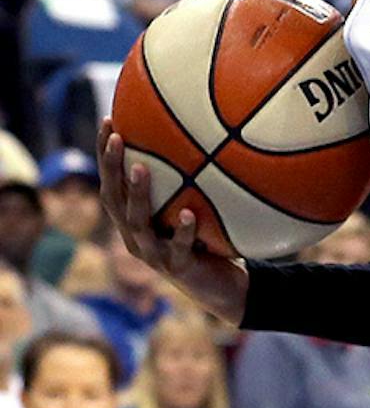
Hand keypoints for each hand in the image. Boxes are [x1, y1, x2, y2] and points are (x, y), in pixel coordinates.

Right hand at [96, 119, 248, 323]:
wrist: (224, 288)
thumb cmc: (208, 240)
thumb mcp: (198, 206)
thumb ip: (193, 179)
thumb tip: (209, 129)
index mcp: (135, 221)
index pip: (112, 184)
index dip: (106, 155)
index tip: (109, 119)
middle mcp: (137, 237)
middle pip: (114, 200)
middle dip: (112, 168)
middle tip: (118, 137)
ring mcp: (155, 255)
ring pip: (138, 224)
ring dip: (139, 194)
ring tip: (141, 168)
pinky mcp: (178, 269)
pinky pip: (178, 248)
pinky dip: (182, 230)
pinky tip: (188, 213)